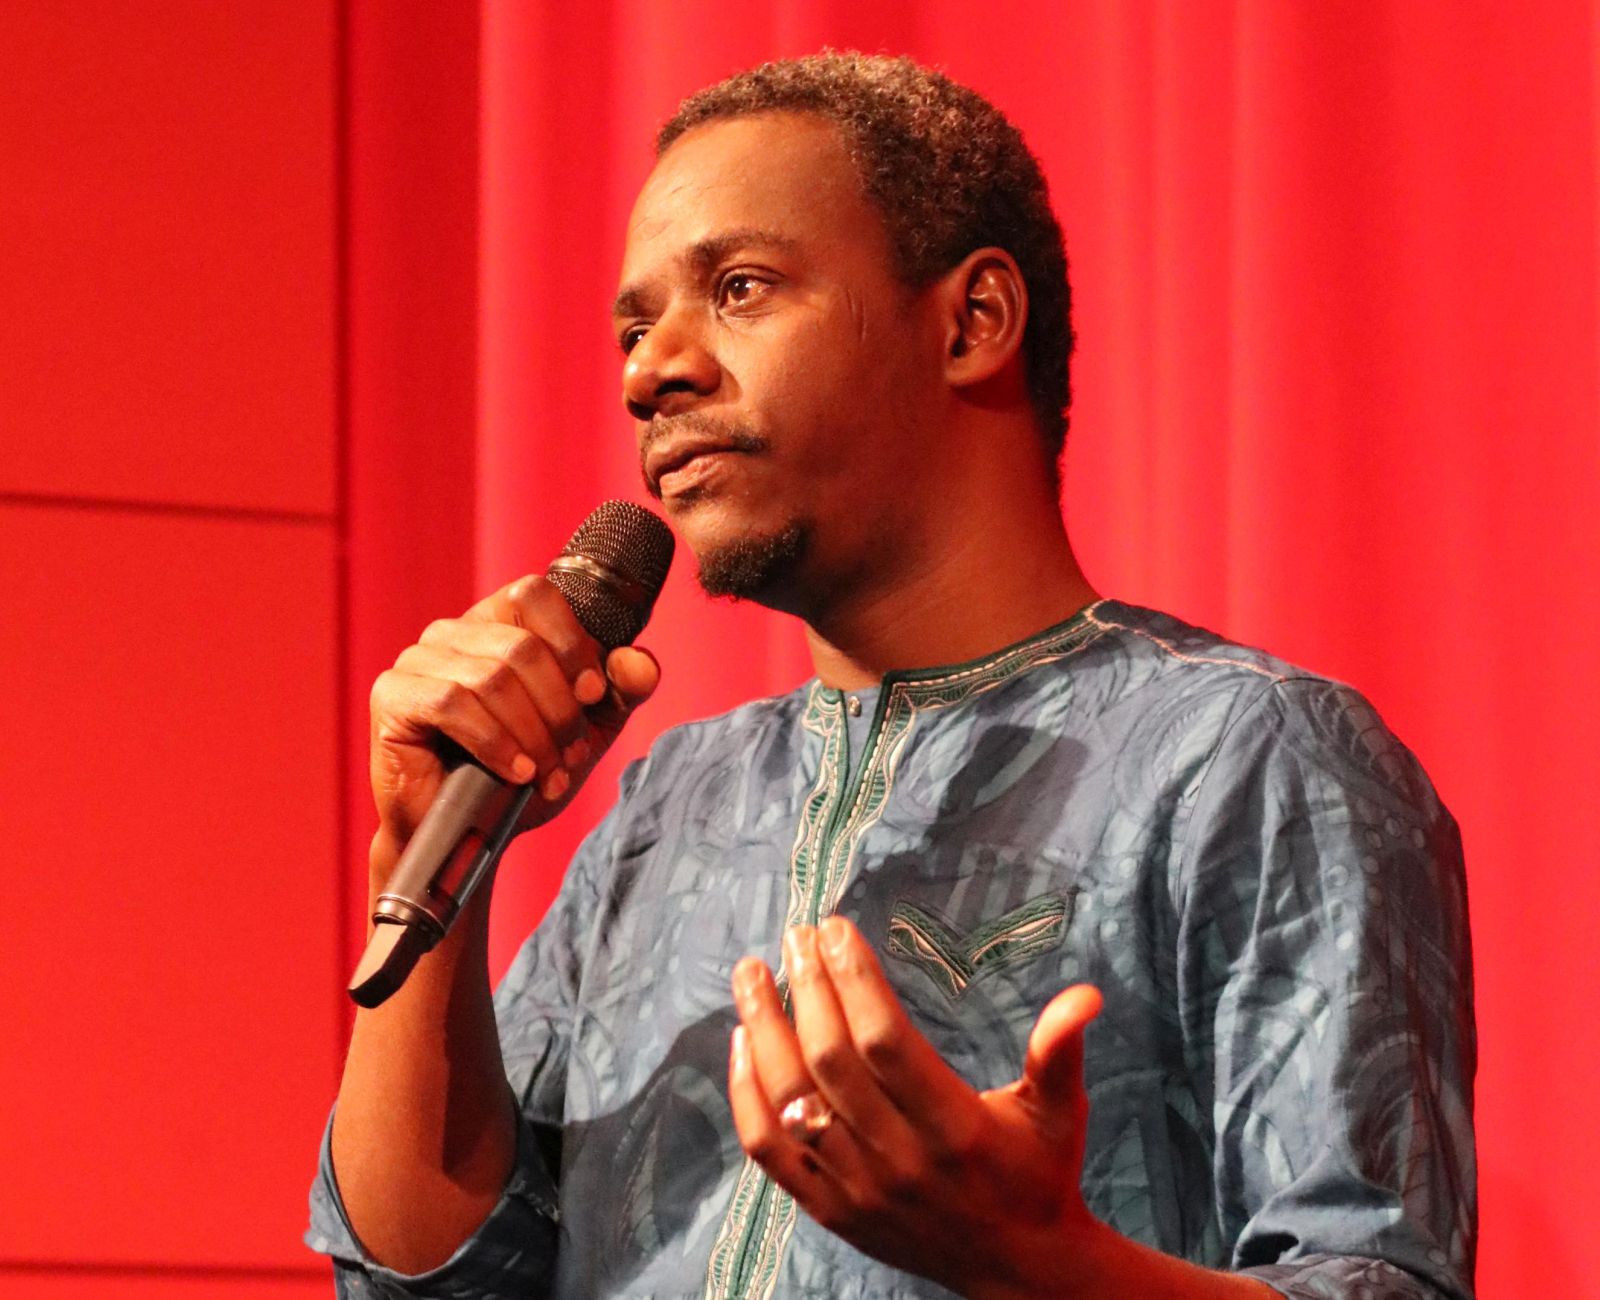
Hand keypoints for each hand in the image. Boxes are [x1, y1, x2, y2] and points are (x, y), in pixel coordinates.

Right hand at [367, 574, 659, 878]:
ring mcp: (417, 660)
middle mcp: (452, 631)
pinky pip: (452, 704)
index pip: (536, 592)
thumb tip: (641, 664)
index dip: (572, 643)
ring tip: (546, 774)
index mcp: (497, 622)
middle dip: (559, 710)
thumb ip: (619, 692)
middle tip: (570, 756)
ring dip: (532, 734)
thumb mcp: (585, 730)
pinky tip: (515, 772)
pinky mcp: (392, 697)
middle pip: (522, 646)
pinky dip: (494, 742)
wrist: (468, 834)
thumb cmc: (523, 773)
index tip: (591, 695)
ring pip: (492, 678)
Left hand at [728, 916, 1103, 1298]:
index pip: (885, 1041)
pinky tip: (741, 1042)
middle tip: (795, 936)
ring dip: (764, 1030)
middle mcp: (899, 1159)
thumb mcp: (1060, 1112)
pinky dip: (746, 1095)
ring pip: (792, 1100)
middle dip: (806, 990)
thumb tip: (1086, 995)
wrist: (1019, 1270)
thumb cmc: (1039, 1174)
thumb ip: (1060, 1051)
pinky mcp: (830, 1211)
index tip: (834, 930)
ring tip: (751, 974)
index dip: (853, 980)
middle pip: (831, 1062)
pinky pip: (770, 1150)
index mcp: (953, 1128)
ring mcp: (857, 1189)